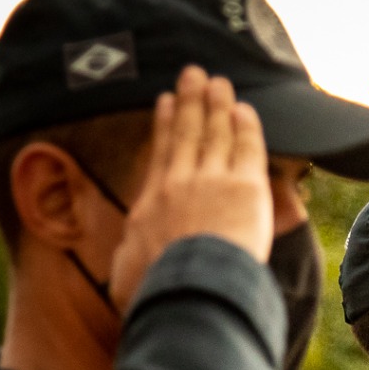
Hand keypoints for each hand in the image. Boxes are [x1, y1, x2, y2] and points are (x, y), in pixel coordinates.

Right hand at [111, 66, 272, 309]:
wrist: (188, 292)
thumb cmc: (157, 295)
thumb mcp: (127, 277)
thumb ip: (128, 262)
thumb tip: (122, 267)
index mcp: (150, 206)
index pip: (160, 156)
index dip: (165, 126)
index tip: (166, 102)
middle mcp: (178, 185)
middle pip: (186, 134)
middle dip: (191, 102)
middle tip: (193, 74)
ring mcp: (211, 182)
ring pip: (215, 134)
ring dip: (218, 104)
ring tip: (219, 82)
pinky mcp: (245, 187)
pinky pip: (246, 147)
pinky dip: (246, 126)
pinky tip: (246, 110)